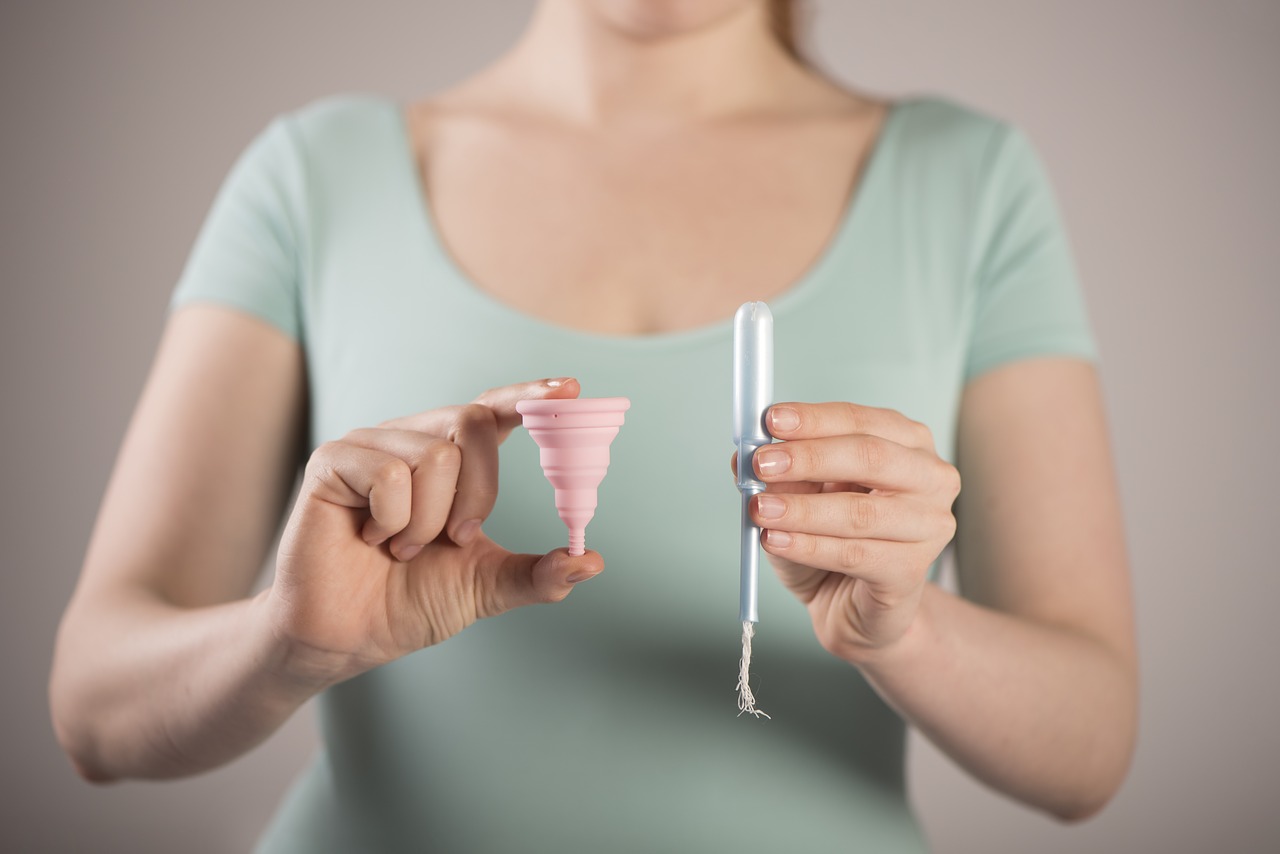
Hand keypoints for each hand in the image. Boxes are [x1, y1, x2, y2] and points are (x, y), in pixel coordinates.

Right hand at [267, 378, 601, 683]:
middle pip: (473, 422)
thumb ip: (538, 574)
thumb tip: (591, 560)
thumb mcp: (485, 586)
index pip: (493, 410)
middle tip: (456, 539)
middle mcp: (412, 438)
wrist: (345, 637)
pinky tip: (370, 539)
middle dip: (479, 493)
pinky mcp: (332, 461)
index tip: (571, 388)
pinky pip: (389, 473)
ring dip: (428, 522)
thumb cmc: (408, 601)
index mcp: (451, 458)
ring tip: (401, 548)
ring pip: (435, 456)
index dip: (529, 395)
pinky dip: (392, 521)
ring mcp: (370, 444)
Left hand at [744, 402, 960, 663]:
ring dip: (802, 509)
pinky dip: (809, 546)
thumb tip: (745, 455)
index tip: (770, 420)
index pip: (861, 420)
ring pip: (860, 512)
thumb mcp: (800, 495)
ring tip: (760, 509)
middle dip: (809, 458)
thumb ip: (781, 471)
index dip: (813, 419)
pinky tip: (776, 540)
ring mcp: (928, 526)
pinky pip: (854, 555)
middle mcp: (930, 478)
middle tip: (762, 464)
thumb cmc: (834, 537)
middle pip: (870, 457)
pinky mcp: (911, 571)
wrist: (852, 605)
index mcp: (908, 442)